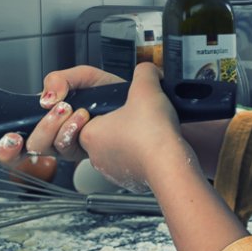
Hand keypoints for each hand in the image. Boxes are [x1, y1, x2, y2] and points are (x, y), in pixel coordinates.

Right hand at [0, 64, 122, 178]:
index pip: (19, 140)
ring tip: (74, 110)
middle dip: (41, 127)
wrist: (139, 101)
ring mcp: (71, 146)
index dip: (7, 147)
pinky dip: (71, 130)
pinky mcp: (85, 151)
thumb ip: (58, 79)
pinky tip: (82, 118)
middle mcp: (57, 136)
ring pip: (48, 148)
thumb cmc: (111, 92)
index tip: (11, 137)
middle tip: (56, 109)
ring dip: (56, 126)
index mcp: (51, 118)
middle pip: (31, 147)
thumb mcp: (82, 76)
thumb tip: (44, 99)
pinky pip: (68, 148)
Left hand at [75, 63, 187, 191]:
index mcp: (89, 134)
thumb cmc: (153, 136)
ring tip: (143, 129)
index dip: (95, 108)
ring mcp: (110, 169)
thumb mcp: (146, 88)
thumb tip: (147, 71)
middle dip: (112, 122)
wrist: (171, 167)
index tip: (114, 106)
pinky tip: (151, 144)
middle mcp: (94, 155)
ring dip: (125, 138)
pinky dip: (138, 153)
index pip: (79, 118)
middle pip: (95, 132)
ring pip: (112, 148)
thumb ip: (143, 72)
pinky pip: (128, 162)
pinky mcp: (127, 179)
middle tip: (129, 115)